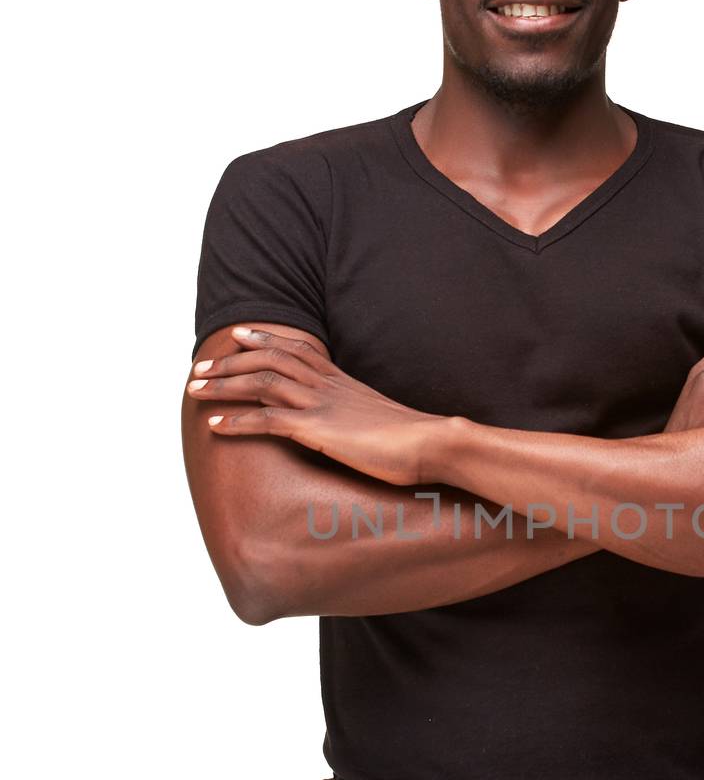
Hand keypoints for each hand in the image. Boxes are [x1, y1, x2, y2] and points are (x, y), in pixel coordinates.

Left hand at [186, 327, 448, 484]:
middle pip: (270, 359)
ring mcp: (321, 405)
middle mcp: (328, 386)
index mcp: (343, 381)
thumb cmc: (415, 439)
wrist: (433, 443)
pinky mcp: (318, 430)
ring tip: (194, 389)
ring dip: (223, 385)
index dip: (265, 339)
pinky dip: (236, 421)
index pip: (297, 349)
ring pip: (260, 383)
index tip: (240, 336)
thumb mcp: (384, 420)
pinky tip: (214, 424)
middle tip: (200, 367)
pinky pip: (267, 421)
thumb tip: (356, 426)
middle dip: (231, 362)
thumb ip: (363, 416)